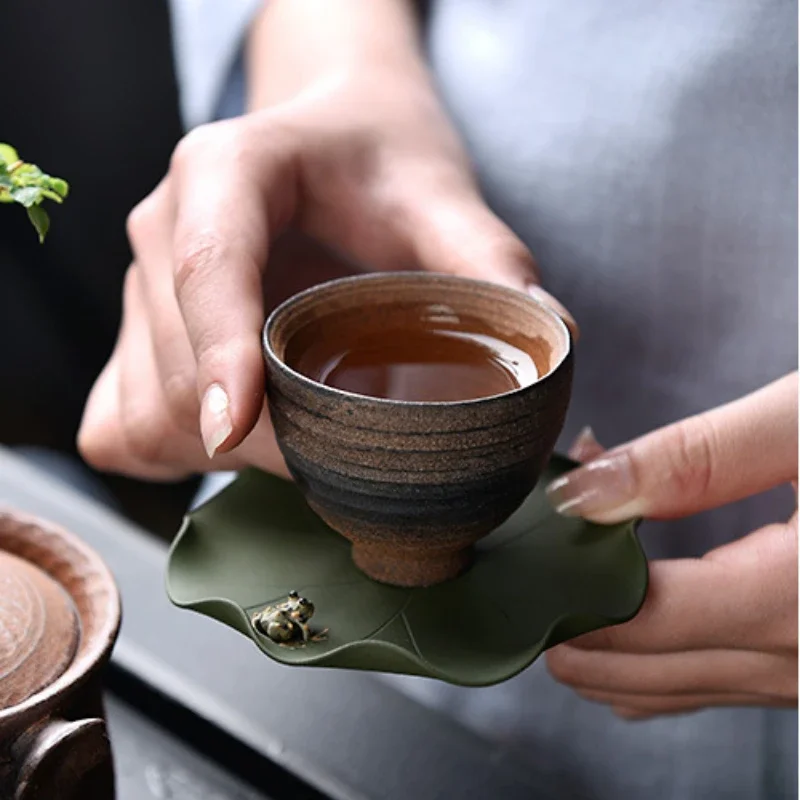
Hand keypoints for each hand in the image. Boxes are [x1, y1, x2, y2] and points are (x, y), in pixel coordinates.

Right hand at [78, 67, 573, 480]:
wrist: (330, 133)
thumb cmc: (378, 155)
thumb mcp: (439, 192)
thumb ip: (487, 261)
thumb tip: (549, 344)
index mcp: (227, 171)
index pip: (208, 266)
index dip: (220, 356)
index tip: (238, 432)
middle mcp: (164, 225)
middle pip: (179, 369)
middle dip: (263, 437)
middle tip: (348, 453)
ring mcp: (139, 285)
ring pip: (146, 411)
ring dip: (224, 455)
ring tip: (304, 439)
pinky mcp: (133, 333)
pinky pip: (119, 425)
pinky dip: (174, 454)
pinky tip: (242, 439)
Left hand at [545, 373, 797, 718]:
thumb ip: (694, 459)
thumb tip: (586, 493)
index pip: (646, 619)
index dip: (573, 594)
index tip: (524, 562)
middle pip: (650, 669)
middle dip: (576, 625)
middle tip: (526, 578)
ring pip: (679, 688)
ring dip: (612, 645)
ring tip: (562, 592)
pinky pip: (720, 681)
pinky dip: (662, 653)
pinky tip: (631, 626)